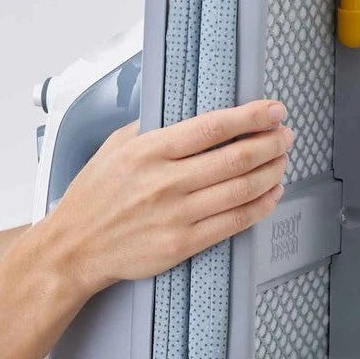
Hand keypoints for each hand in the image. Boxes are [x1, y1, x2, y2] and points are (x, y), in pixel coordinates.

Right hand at [40, 100, 293, 299]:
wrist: (73, 248)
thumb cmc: (94, 195)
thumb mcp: (116, 146)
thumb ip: (154, 127)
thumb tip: (192, 110)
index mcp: (150, 151)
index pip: (214, 127)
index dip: (252, 116)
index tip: (274, 109)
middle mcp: (166, 182)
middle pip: (236, 158)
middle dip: (271, 143)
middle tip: (286, 134)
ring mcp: (177, 215)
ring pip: (242, 189)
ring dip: (272, 171)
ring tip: (283, 159)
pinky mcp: (183, 244)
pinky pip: (234, 222)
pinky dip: (261, 205)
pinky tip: (273, 192)